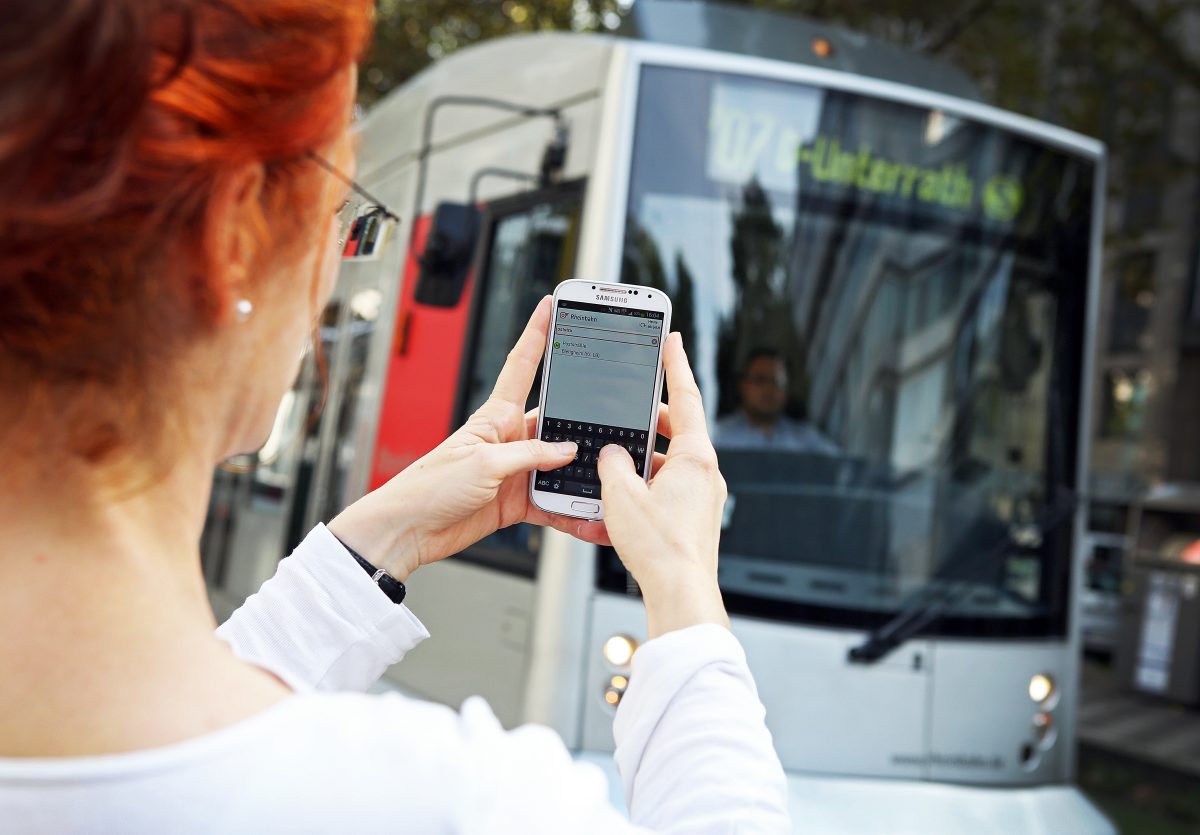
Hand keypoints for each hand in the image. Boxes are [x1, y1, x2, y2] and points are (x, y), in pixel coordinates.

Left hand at [328, 296, 609, 579]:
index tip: (551, 306)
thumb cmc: (431, 487)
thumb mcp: (484, 464)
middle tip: (618, 419)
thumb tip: (569, 451)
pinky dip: (573, 512)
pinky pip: (554, 502)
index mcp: (496, 416)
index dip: (537, 333)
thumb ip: (530, 455)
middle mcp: (509, 438)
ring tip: (610, 479)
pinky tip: (592, 517)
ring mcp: (515, 470)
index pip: (522, 365)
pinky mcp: (517, 501)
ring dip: (584, 474)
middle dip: (587, 421)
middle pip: (557, 422)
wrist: (409, 530)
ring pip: (562, 465)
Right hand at [596, 332, 729, 637]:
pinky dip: (650, 482)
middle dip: (651, 419)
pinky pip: (673, 487)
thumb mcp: (620, 495)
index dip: (675, 365)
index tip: (672, 341)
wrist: (681, 593)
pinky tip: (625, 496)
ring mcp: (705, 496)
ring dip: (647, 456)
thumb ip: (612, 465)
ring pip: (673, 461)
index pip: (686, 397)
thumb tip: (612, 454)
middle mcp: (707, 473)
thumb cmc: (659, 547)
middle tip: (628, 410)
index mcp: (695, 457)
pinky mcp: (697, 518)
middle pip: (679, 430)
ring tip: (616, 461)